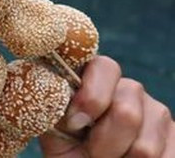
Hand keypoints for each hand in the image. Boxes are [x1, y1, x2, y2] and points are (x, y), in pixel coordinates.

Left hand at [40, 55, 173, 156]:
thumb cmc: (67, 150)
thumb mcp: (53, 128)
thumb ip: (58, 108)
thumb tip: (66, 105)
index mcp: (95, 79)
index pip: (105, 67)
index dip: (92, 97)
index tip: (74, 124)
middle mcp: (128, 90)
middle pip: (127, 113)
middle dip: (103, 143)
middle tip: (91, 153)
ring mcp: (156, 112)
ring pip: (145, 146)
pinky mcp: (173, 137)